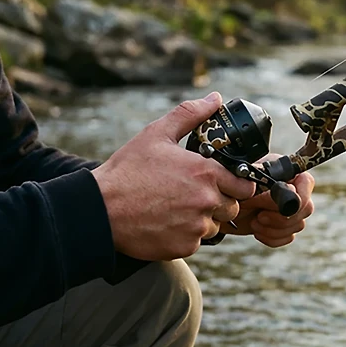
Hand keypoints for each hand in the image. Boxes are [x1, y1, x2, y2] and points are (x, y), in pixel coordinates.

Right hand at [92, 92, 254, 261]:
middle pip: (232, 207)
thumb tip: (214, 99)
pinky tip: (167, 222)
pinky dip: (187, 234)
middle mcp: (206, 201)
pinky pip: (197, 242)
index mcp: (205, 173)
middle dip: (220, 201)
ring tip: (178, 207)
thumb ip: (190, 114)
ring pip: (215, 226)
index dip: (237, 183)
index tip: (225, 182)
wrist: (100, 210)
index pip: (245, 185)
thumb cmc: (127, 171)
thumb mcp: (157, 134)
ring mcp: (196, 227)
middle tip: (195, 193)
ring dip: (203, 219)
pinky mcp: (184, 247)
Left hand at [226, 157, 315, 247]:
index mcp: (287, 172)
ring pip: (299, 224)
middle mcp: (295, 189)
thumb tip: (280, 188)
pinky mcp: (286, 227)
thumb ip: (262, 181)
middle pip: (306, 208)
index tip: (264, 203)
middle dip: (280, 217)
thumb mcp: (244, 182)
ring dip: (273, 228)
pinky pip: (289, 237)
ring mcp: (293, 209)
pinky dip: (271, 237)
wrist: (222, 207)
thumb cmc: (233, 188)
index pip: (306, 183)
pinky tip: (257, 230)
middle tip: (259, 216)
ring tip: (254, 222)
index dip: (290, 197)